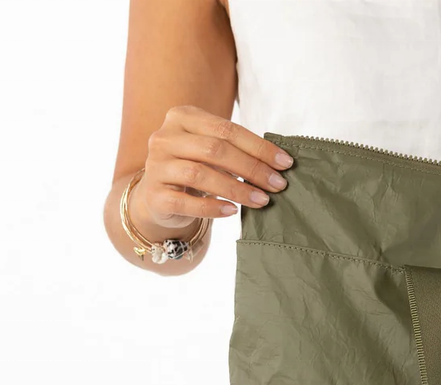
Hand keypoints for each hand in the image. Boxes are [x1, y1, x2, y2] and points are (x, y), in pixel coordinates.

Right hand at [130, 105, 295, 231]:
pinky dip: (212, 207)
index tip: (286, 164)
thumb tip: (280, 163)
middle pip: (214, 149)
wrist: (159, 197)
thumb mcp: (211, 152)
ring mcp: (156, 166)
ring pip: (200, 174)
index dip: (259, 147)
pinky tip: (233, 211)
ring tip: (262, 200)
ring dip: (237, 188)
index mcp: (182, 118)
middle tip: (278, 185)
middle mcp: (164, 138)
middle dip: (252, 168)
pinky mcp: (155, 196)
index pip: (226, 129)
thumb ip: (236, 149)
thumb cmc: (195, 169)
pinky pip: (186, 202)